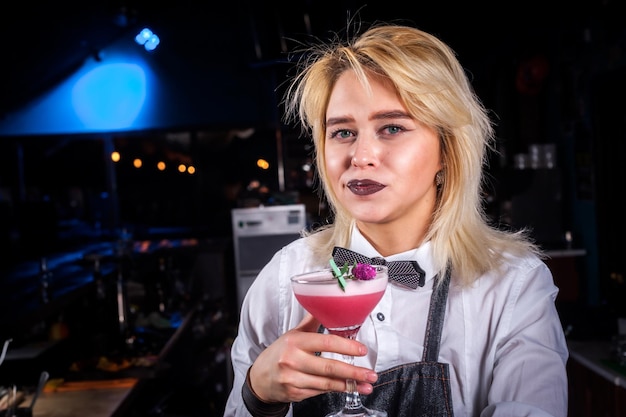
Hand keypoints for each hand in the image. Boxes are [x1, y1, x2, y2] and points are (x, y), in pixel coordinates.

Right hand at [248, 314, 378, 402]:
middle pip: (329, 367)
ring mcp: (293, 379)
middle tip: (370, 373)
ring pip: (327, 383)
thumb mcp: (292, 335)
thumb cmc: (278, 353)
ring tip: (365, 384)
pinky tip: (347, 388)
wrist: (259, 378)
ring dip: (349, 385)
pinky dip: (335, 390)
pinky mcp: (295, 394)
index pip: (325, 342)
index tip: (361, 350)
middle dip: (353, 371)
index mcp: (295, 342)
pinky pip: (320, 392)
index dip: (346, 346)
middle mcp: (292, 360)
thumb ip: (310, 323)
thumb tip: (324, 306)